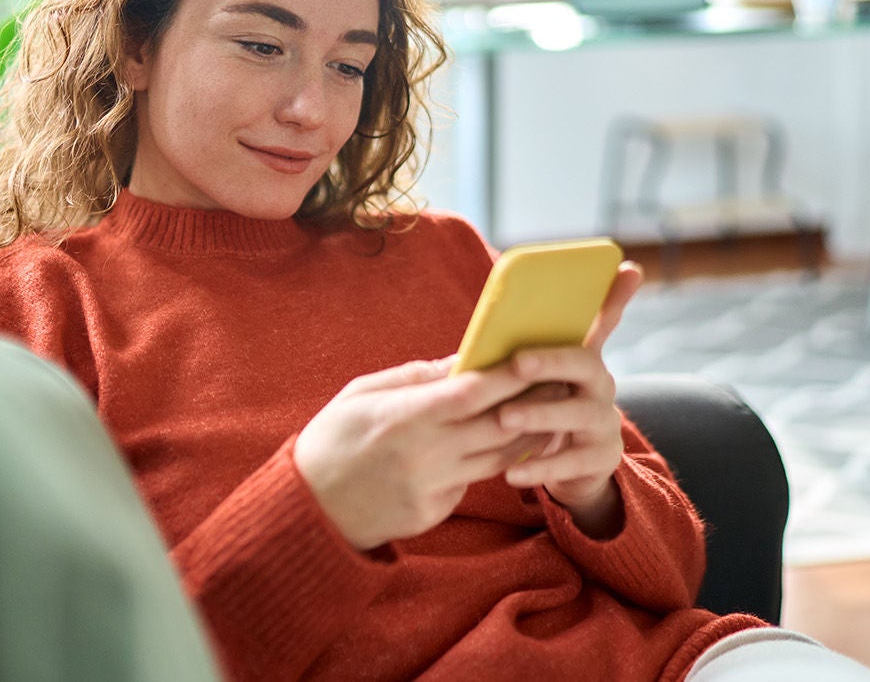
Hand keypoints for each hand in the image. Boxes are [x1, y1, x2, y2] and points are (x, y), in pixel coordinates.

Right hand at [294, 356, 546, 550]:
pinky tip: (508, 446)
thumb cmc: (332, 438)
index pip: (471, 393)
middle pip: (497, 426)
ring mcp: (432, 488)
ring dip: (528, 435)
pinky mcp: (434, 512)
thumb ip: (414, 377)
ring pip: (497, 459)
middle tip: (560, 380)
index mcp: (403, 418)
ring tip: (550, 412)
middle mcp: (424, 455)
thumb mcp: (362, 393)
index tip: (534, 356)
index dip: (507, 375)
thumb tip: (461, 360)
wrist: (309, 508)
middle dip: (533, 402)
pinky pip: (472, 482)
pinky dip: (491, 462)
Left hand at [496, 262, 643, 535]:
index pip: (601, 321)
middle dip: (550, 360)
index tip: (626, 268)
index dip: (615, 297)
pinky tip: (511, 472)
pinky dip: (539, 466)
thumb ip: (527, 348)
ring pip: (577, 414)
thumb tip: (506, 315)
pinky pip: (570, 462)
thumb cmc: (547, 406)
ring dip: (539, 414)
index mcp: (585, 358)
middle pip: (585, 364)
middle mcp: (602, 385)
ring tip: (504, 417)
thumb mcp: (541, 376)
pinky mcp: (601, 459)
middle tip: (516, 362)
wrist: (573, 467)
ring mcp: (604, 422)